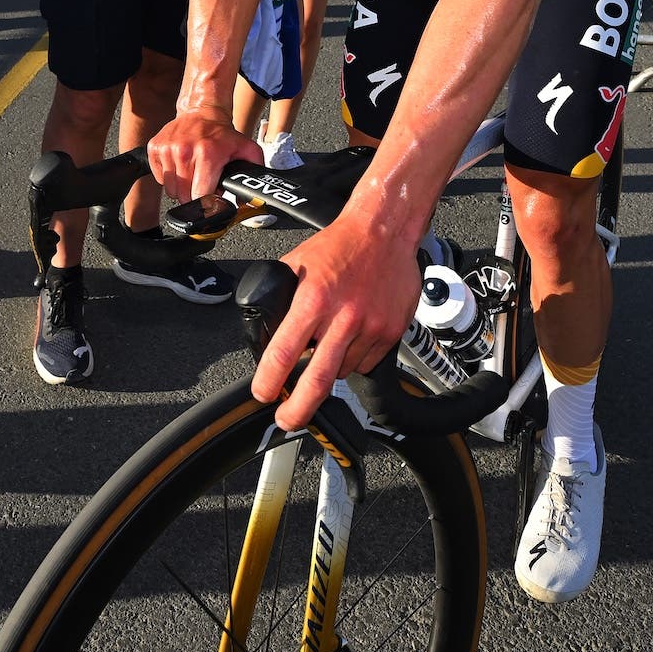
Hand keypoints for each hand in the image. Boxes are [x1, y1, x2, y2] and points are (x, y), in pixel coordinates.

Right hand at [147, 109, 258, 206]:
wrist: (202, 111)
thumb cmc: (222, 134)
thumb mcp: (246, 149)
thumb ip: (254, 170)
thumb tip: (249, 196)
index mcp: (207, 154)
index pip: (200, 195)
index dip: (207, 201)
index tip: (211, 198)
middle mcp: (184, 151)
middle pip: (184, 196)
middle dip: (194, 195)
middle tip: (202, 183)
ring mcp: (167, 149)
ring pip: (170, 190)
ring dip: (181, 187)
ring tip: (191, 174)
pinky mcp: (155, 148)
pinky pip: (160, 178)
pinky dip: (169, 177)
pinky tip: (180, 166)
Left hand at [249, 214, 423, 430]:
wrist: (383, 231)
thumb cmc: (338, 245)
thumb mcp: (295, 266)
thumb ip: (281, 300)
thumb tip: (267, 333)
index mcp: (312, 300)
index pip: (283, 353)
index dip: (269, 382)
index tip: (263, 394)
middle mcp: (342, 318)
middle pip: (316, 381)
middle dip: (298, 410)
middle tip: (287, 420)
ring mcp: (369, 328)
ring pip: (342, 372)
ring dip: (329, 370)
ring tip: (328, 345)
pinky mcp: (390, 333)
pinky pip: (366, 362)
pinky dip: (354, 359)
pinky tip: (351, 336)